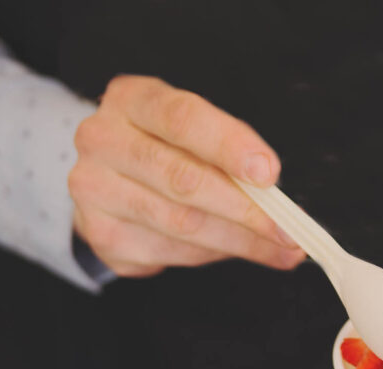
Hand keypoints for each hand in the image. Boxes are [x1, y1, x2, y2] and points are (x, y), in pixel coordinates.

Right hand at [68, 75, 304, 277]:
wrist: (109, 182)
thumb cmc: (167, 150)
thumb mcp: (195, 134)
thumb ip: (232, 158)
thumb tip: (281, 202)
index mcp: (132, 100)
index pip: (183, 118)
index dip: (230, 147)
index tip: (269, 175)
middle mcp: (103, 140)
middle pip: (183, 179)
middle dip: (246, 210)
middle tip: (288, 230)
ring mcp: (94, 189)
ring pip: (182, 223)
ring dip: (239, 241)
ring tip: (278, 249)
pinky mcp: (102, 234)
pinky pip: (172, 252)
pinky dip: (212, 254)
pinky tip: (234, 249)